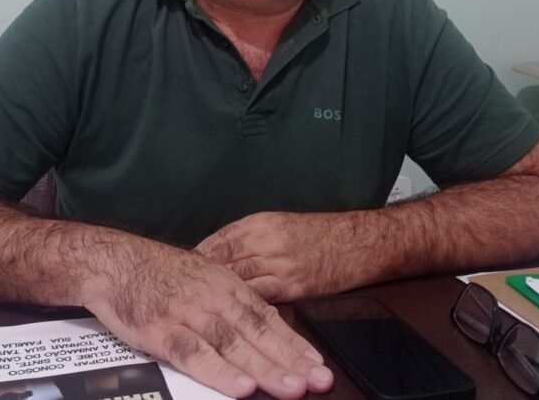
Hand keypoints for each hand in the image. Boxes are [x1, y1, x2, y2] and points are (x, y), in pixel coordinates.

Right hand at [77, 234, 332, 398]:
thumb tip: (266, 329)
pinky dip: (219, 371)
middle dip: (291, 360)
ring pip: (233, 345)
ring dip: (265, 368)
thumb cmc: (158, 274)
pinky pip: (194, 354)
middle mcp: (212, 298)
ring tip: (291, 388)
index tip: (318, 364)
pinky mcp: (161, 330)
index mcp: (225, 285)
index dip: (294, 343)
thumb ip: (231, 304)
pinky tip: (240, 387)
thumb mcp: (202, 278)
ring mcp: (187, 314)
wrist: (113, 262)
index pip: (267, 318)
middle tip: (319, 381)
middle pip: (257, 333)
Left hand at [195, 212, 360, 302]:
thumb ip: (251, 237)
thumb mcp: (280, 224)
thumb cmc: (319, 234)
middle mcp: (266, 241)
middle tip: (185, 292)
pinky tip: (233, 315)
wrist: (356, 242)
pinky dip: (245, 306)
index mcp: (260, 223)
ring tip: (202, 306)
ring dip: (220, 294)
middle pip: (223, 261)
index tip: (182, 268)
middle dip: (202, 278)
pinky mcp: (292, 285)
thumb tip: (220, 252)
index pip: (219, 240)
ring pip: (238, 281)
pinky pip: (260, 297)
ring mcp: (279, 264)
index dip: (198, 256)